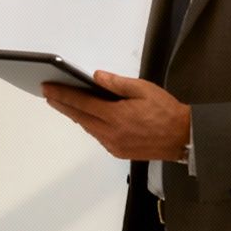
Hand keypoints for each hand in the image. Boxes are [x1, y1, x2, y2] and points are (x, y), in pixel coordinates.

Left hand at [42, 71, 191, 161]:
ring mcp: (114, 145)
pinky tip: (86, 117)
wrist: (183, 138)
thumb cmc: (166, 110)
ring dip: (75, 115)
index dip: (63, 95)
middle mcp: (111, 133)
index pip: (82, 103)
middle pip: (80, 117)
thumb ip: (117, 84)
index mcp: (116, 116)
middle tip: (48, 94)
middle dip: (62, 105)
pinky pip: (98, 136)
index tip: (48, 88)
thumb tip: (96, 77)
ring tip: (63, 103)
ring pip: (88, 128)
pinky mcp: (119, 152)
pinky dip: (90, 125)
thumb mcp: (143, 89)